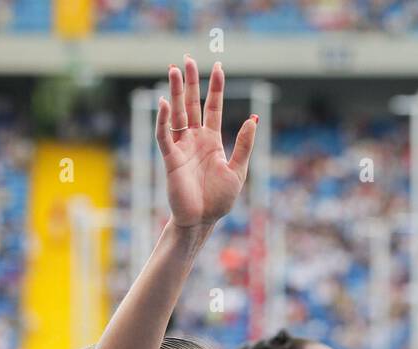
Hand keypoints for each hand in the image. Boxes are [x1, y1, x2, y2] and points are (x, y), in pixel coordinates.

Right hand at [156, 56, 257, 228]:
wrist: (202, 220)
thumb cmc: (219, 200)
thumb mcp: (238, 170)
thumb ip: (244, 145)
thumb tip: (254, 119)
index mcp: (212, 141)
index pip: (213, 108)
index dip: (215, 88)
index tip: (218, 67)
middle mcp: (195, 140)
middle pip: (191, 104)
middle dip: (190, 82)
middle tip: (187, 59)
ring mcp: (182, 147)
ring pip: (177, 114)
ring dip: (174, 92)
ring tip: (173, 70)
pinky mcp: (171, 159)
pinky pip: (165, 135)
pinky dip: (164, 120)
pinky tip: (164, 103)